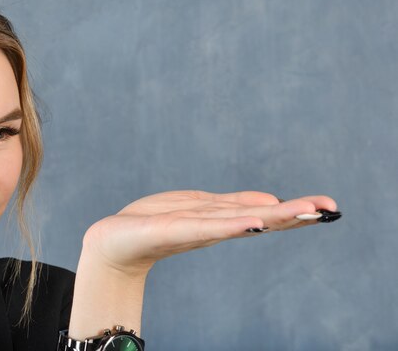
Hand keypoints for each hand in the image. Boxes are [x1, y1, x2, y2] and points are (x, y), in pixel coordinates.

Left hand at [82, 190, 336, 275]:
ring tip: (300, 213)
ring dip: (270, 218)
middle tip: (330, 210)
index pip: (263, 213)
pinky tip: (252, 223)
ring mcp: (193, 229)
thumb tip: (272, 203)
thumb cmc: (156, 223)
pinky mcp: (171, 231)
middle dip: (293, 214)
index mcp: (220, 218)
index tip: (329, 208)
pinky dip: (229, 225)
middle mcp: (212, 226)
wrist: (114, 242)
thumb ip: (232, 206)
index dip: (295, 211)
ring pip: (237, 220)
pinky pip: (204, 227)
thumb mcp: (198, 208)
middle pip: (258, 218)